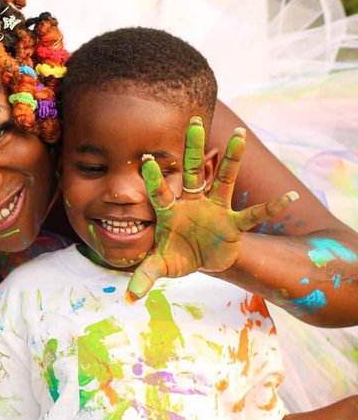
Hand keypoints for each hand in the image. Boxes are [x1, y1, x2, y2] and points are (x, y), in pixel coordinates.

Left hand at [126, 119, 298, 301]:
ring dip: (232, 158)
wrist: (202, 260)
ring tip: (241, 134)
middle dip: (192, 148)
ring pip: (224, 179)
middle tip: (194, 120)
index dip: (154, 178)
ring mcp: (215, 209)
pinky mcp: (233, 223)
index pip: (160, 192)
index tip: (146, 159)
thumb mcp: (161, 265)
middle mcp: (193, 202)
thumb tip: (130, 299)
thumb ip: (145, 276)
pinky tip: (290, 196)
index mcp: (171, 211)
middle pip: (192, 171)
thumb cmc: (178, 255)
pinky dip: (272, 207)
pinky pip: (254, 214)